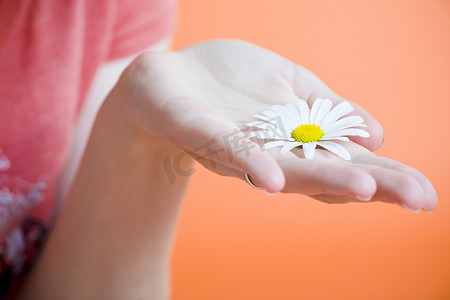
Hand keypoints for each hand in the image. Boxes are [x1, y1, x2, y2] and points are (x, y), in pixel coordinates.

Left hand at [111, 39, 435, 211]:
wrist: (168, 81)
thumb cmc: (230, 84)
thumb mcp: (289, 85)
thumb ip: (329, 108)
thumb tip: (378, 134)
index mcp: (294, 141)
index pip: (347, 162)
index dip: (387, 177)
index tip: (426, 193)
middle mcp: (271, 153)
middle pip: (323, 174)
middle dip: (370, 186)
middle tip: (417, 199)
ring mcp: (236, 147)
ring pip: (282, 167)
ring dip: (321, 179)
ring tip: (363, 189)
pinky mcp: (201, 131)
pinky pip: (227, 148)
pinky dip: (252, 163)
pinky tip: (274, 178)